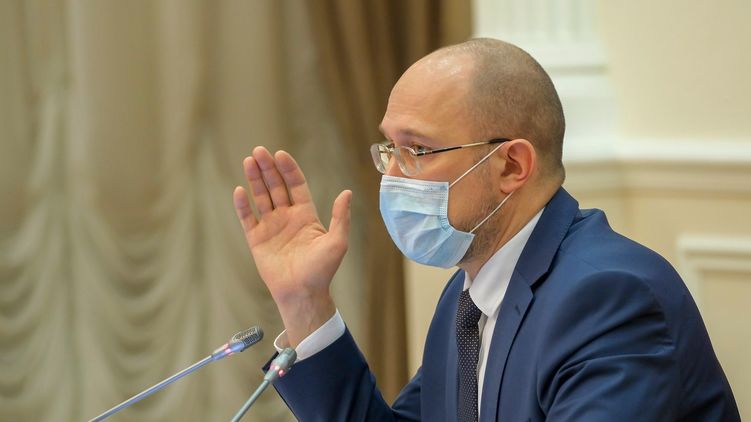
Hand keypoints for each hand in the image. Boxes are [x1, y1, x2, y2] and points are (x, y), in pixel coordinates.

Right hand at [233, 146, 350, 346]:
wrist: (302, 293)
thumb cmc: (322, 270)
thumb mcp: (337, 241)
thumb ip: (340, 217)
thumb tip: (347, 192)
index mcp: (306, 215)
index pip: (296, 185)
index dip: (288, 169)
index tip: (281, 154)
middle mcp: (287, 217)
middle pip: (276, 186)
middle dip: (268, 168)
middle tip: (259, 151)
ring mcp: (271, 227)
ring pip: (261, 197)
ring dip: (255, 179)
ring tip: (249, 161)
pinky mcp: (257, 239)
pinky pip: (248, 218)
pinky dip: (243, 205)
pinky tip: (240, 190)